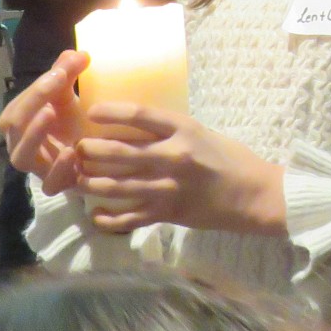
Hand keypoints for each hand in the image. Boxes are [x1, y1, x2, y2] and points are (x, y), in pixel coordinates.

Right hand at [0, 50, 87, 196]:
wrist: (93, 155)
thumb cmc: (72, 124)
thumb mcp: (68, 97)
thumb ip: (67, 74)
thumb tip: (79, 52)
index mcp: (20, 123)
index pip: (17, 106)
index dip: (36, 88)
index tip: (62, 71)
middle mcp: (21, 145)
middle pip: (13, 126)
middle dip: (32, 102)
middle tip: (56, 82)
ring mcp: (37, 168)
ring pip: (20, 157)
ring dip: (33, 134)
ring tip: (50, 113)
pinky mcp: (56, 186)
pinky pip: (49, 184)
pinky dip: (58, 169)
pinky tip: (71, 152)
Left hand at [77, 105, 287, 235]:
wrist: (253, 194)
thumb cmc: (228, 158)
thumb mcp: (201, 133)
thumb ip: (169, 131)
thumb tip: (131, 128)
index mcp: (184, 130)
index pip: (140, 115)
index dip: (112, 112)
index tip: (92, 112)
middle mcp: (174, 156)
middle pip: (120, 152)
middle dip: (91, 151)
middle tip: (76, 149)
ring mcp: (169, 187)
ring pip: (118, 186)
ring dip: (91, 183)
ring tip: (77, 179)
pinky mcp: (168, 212)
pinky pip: (130, 218)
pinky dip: (109, 219)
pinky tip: (95, 215)